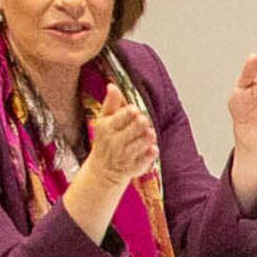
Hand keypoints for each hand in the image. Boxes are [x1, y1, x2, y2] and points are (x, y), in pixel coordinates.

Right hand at [81, 82, 159, 196]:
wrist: (103, 170)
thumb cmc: (106, 140)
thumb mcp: (104, 120)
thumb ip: (110, 103)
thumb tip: (112, 86)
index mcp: (106, 127)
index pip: (128, 112)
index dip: (134, 111)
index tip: (133, 113)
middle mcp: (114, 142)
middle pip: (141, 123)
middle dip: (144, 121)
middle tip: (141, 124)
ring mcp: (125, 156)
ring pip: (148, 137)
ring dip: (149, 134)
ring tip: (144, 135)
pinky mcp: (136, 167)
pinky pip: (152, 154)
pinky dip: (153, 149)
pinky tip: (148, 148)